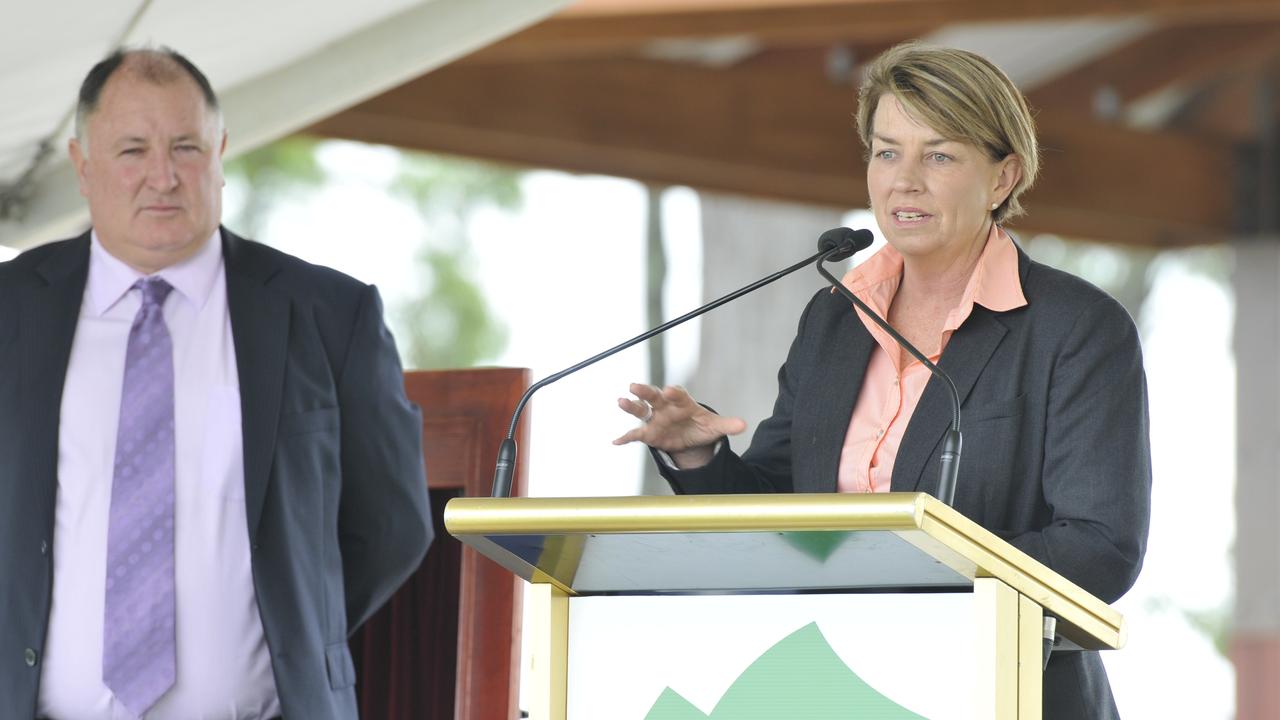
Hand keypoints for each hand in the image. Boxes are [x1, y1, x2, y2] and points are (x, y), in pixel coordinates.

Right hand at [613, 383, 746, 468]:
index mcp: (682, 402)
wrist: (690, 436)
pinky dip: (626, 437)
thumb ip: (727, 424)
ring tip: (621, 402)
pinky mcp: (649, 433)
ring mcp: (655, 419)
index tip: (670, 390)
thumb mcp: (714, 426)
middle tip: (634, 386)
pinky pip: (636, 434)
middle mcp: (665, 407)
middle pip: (654, 396)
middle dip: (644, 391)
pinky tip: (616, 441)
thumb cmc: (700, 425)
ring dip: (631, 406)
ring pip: (641, 410)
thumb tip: (743, 425)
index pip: (678, 395)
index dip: (674, 392)